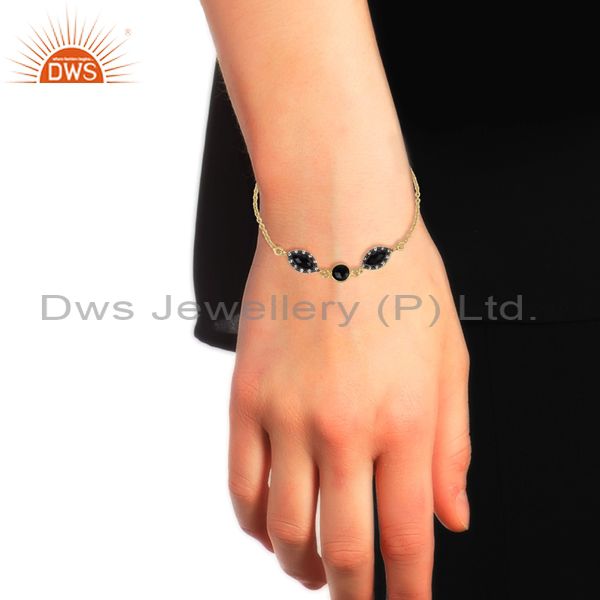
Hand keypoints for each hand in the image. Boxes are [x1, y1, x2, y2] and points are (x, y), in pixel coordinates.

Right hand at [227, 175, 469, 598]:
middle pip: (345, 549)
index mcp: (405, 420)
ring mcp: (286, 415)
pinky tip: (267, 527)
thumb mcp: (451, 357)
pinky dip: (252, 521)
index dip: (407, 592)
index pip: (408, 538)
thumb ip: (452, 445)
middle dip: (354, 594)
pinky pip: (240, 483)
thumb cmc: (399, 277)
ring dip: (300, 565)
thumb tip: (453, 514)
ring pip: (283, 528)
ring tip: (313, 570)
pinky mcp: (245, 396)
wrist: (333, 218)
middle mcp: (342, 428)